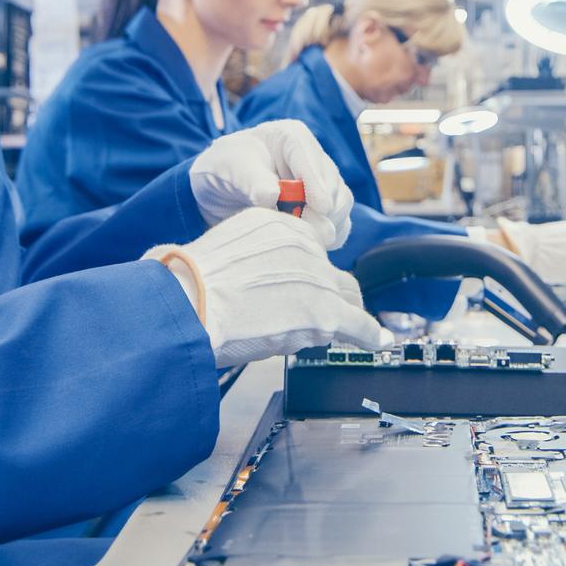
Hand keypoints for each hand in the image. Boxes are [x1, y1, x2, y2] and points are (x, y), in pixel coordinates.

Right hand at [147, 209, 388, 366]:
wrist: (189, 303)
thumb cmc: (191, 283)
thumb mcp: (224, 244)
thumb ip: (253, 251)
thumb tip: (255, 274)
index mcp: (280, 225)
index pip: (312, 246)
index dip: (311, 269)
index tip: (310, 283)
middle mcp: (305, 246)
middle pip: (334, 272)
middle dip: (331, 294)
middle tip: (322, 313)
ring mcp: (317, 280)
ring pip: (347, 297)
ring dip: (346, 315)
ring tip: (350, 331)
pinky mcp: (324, 314)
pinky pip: (358, 324)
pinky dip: (368, 335)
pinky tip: (376, 341)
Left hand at [190, 120, 353, 249]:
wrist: (221, 191)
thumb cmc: (224, 169)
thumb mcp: (230, 168)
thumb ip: (251, 180)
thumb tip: (273, 196)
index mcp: (291, 137)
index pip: (309, 155)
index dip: (316, 181)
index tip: (321, 206)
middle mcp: (312, 158)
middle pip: (331, 183)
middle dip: (321, 209)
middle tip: (304, 231)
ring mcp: (322, 183)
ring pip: (341, 204)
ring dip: (326, 223)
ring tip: (301, 236)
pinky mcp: (325, 208)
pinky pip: (341, 222)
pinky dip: (331, 235)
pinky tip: (310, 241)